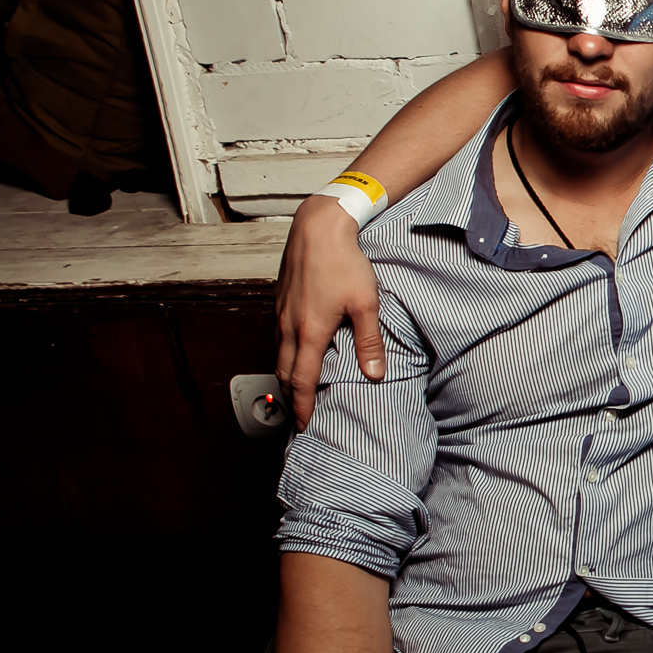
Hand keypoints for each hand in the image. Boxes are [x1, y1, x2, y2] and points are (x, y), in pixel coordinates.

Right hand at [277, 195, 384, 427]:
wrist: (318, 227)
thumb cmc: (344, 261)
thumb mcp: (365, 303)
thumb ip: (369, 342)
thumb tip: (374, 375)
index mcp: (309, 332)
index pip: (301, 381)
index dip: (302, 407)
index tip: (305, 425)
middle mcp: (288, 325)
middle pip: (283, 372)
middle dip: (290, 397)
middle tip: (299, 415)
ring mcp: (280, 312)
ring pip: (278, 353)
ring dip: (286, 375)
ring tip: (298, 389)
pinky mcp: (280, 299)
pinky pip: (278, 335)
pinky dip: (284, 352)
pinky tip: (297, 351)